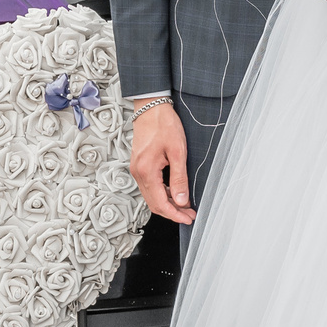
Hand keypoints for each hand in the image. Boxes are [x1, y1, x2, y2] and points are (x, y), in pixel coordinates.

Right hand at [128, 101, 195, 223]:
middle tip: (189, 215)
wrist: (150, 107)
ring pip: (151, 196)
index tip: (188, 218)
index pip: (160, 203)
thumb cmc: (164, 124)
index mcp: (146, 171)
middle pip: (154, 203)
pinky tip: (174, 192)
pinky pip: (150, 186)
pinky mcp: (139, 165)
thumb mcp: (177, 151)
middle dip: (172, 212)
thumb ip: (179, 178)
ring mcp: (137, 169)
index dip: (175, 215)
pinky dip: (162, 193)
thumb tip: (182, 200)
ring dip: (167, 204)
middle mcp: (138, 172)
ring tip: (185, 205)